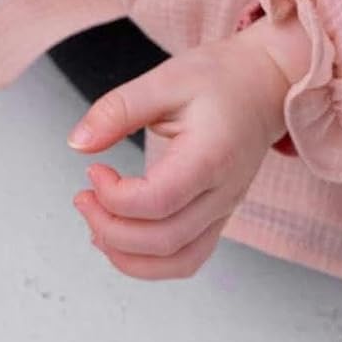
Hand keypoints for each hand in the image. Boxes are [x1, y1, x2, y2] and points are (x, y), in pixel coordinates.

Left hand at [65, 23, 299, 279]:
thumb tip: (77, 143)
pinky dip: (148, 260)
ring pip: (178, 262)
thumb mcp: (163, 80)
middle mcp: (223, 193)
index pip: (159, 201)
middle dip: (110, 228)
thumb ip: (117, 110)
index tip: (95, 170)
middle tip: (83, 196)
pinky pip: (186, 258)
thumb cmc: (218, 80)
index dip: (115, 196)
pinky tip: (117, 237)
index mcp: (211, 157)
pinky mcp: (216, 217)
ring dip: (127, 254)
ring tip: (95, 219)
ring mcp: (223, 211)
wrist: (264, 86)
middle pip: (165, 240)